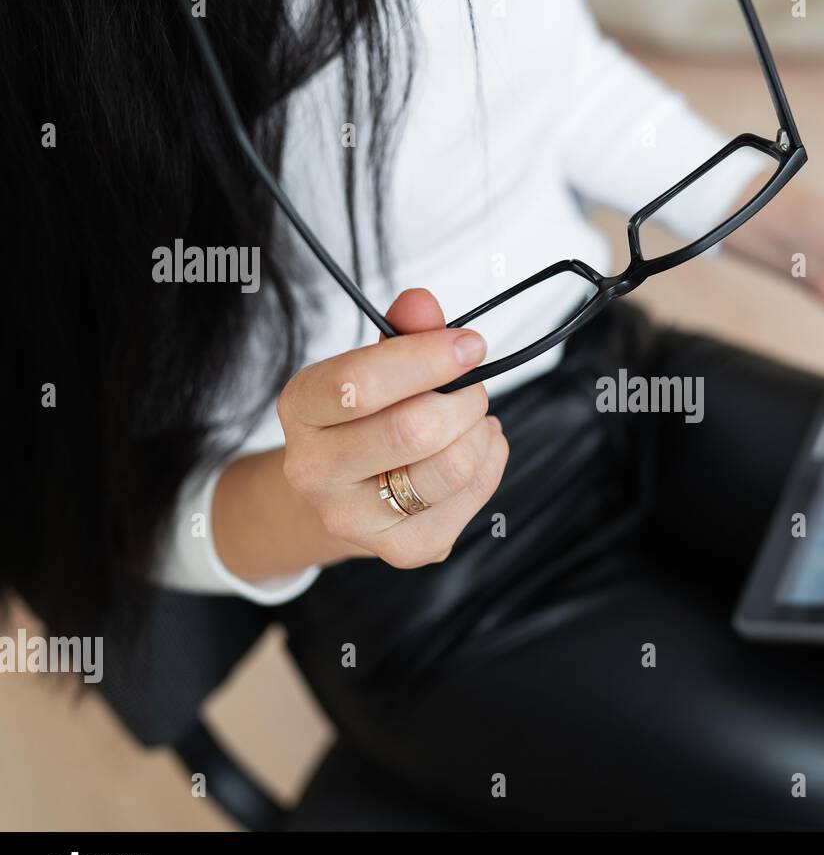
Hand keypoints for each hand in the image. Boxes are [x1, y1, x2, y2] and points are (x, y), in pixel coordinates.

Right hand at [275, 288, 507, 569]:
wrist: (340, 497)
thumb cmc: (362, 419)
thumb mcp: (371, 366)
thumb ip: (401, 331)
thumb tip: (423, 304)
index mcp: (301, 409)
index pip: (360, 383)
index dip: (427, 358)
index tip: (470, 344)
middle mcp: (315, 470)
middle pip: (416, 429)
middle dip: (465, 399)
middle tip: (471, 388)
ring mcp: (355, 518)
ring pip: (453, 466)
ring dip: (480, 432)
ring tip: (472, 421)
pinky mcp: (402, 550)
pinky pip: (473, 497)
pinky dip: (491, 462)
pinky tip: (474, 449)